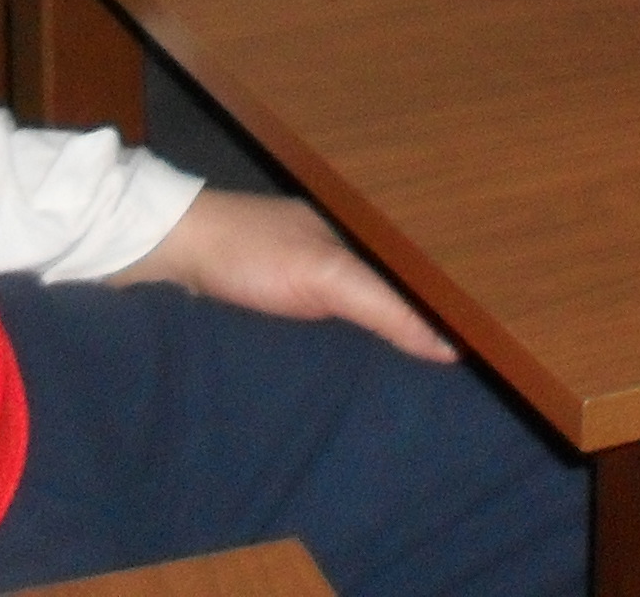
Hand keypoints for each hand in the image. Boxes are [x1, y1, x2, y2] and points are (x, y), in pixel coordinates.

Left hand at [110, 189, 456, 361]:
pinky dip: (331, 356)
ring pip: (349, 325)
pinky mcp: (269, 309)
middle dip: (408, 337)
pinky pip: (316, 337)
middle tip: (444, 388)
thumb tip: (449, 347)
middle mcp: (331, 259)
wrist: (167, 252)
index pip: (411, 282)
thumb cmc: (250, 253)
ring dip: (368, 353)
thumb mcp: (327, 276)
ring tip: (402, 398)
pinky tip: (342, 385)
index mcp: (354, 241)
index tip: (472, 356)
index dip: (439, 316)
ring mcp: (298, 284)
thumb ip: (386, 308)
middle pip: (382, 305)